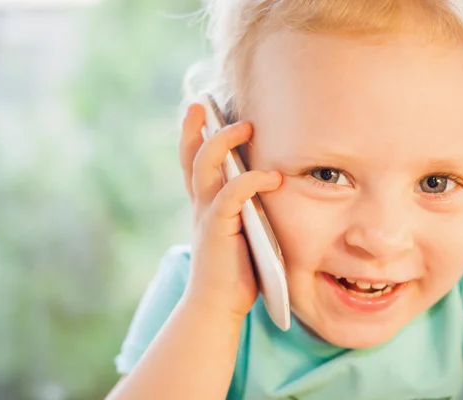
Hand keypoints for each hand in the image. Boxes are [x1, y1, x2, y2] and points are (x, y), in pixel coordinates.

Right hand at [178, 103, 281, 319]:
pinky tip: (271, 176)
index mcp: (205, 203)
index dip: (191, 133)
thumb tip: (272, 184)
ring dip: (224, 141)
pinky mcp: (216, 228)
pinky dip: (250, 181)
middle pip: (190, 155)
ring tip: (247, 126)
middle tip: (205, 101)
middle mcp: (200, 204)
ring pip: (205, 165)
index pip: (192, 161)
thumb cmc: (235, 270)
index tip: (199, 107)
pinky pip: (230, 194)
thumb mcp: (241, 230)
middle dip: (195, 126)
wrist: (217, 306)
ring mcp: (205, 214)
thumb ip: (247, 208)